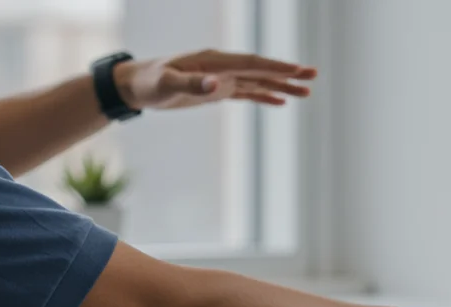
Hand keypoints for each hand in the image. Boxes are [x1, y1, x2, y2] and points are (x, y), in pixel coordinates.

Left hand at [113, 50, 316, 110]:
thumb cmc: (149, 82)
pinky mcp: (216, 90)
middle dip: (287, 74)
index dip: (275, 67)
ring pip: (257, 82)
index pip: (251, 63)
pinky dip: (263, 96)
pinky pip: (245, 92)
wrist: (136, 85)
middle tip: (313, 76)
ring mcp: (220, 78)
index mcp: (214, 61)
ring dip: (280, 87)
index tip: (297, 71)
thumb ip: (192, 83)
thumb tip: (216, 85)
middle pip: (260, 69)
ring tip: (306, 93)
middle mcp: (221, 67)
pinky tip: (280, 101)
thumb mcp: (167, 84)